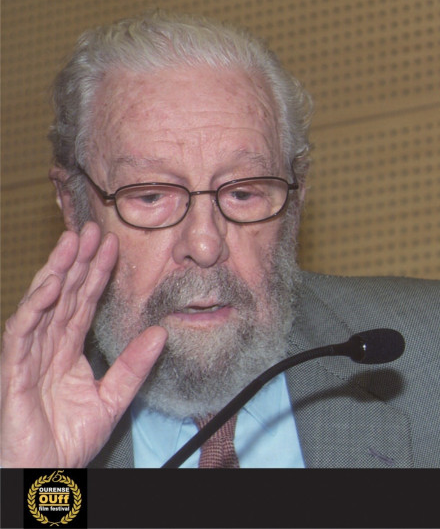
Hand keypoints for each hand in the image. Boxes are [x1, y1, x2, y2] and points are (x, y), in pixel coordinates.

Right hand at [0, 222, 166, 467]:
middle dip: (77, 261)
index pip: (84, 303)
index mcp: (67, 352)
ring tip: (72, 242)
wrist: (44, 475)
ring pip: (42, 305)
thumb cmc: (68, 440)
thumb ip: (134, 367)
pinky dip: (36, 308)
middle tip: (92, 228)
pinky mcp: (14, 372)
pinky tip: (51, 284)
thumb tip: (160, 333)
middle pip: (63, 295)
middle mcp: (46, 348)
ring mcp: (27, 357)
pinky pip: (22, 334)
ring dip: (57, 272)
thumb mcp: (112, 399)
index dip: (97, 274)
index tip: (113, 245)